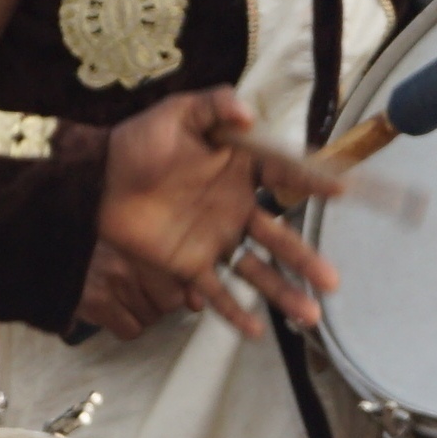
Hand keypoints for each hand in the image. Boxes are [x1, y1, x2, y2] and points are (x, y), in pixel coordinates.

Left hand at [83, 88, 335, 341]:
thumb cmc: (139, 143)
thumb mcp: (178, 113)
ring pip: (255, 269)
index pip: (281, 176)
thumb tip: (248, 114)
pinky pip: (215, 291)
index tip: (339, 190)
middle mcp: (234, 207)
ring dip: (283, 292)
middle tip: (332, 280)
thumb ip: (214, 106)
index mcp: (238, 169)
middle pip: (278, 236)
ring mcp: (214, 239)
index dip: (309, 182)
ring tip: (311, 315)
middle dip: (304, 259)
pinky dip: (233, 312)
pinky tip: (255, 331)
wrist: (97, 180)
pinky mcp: (188, 263)